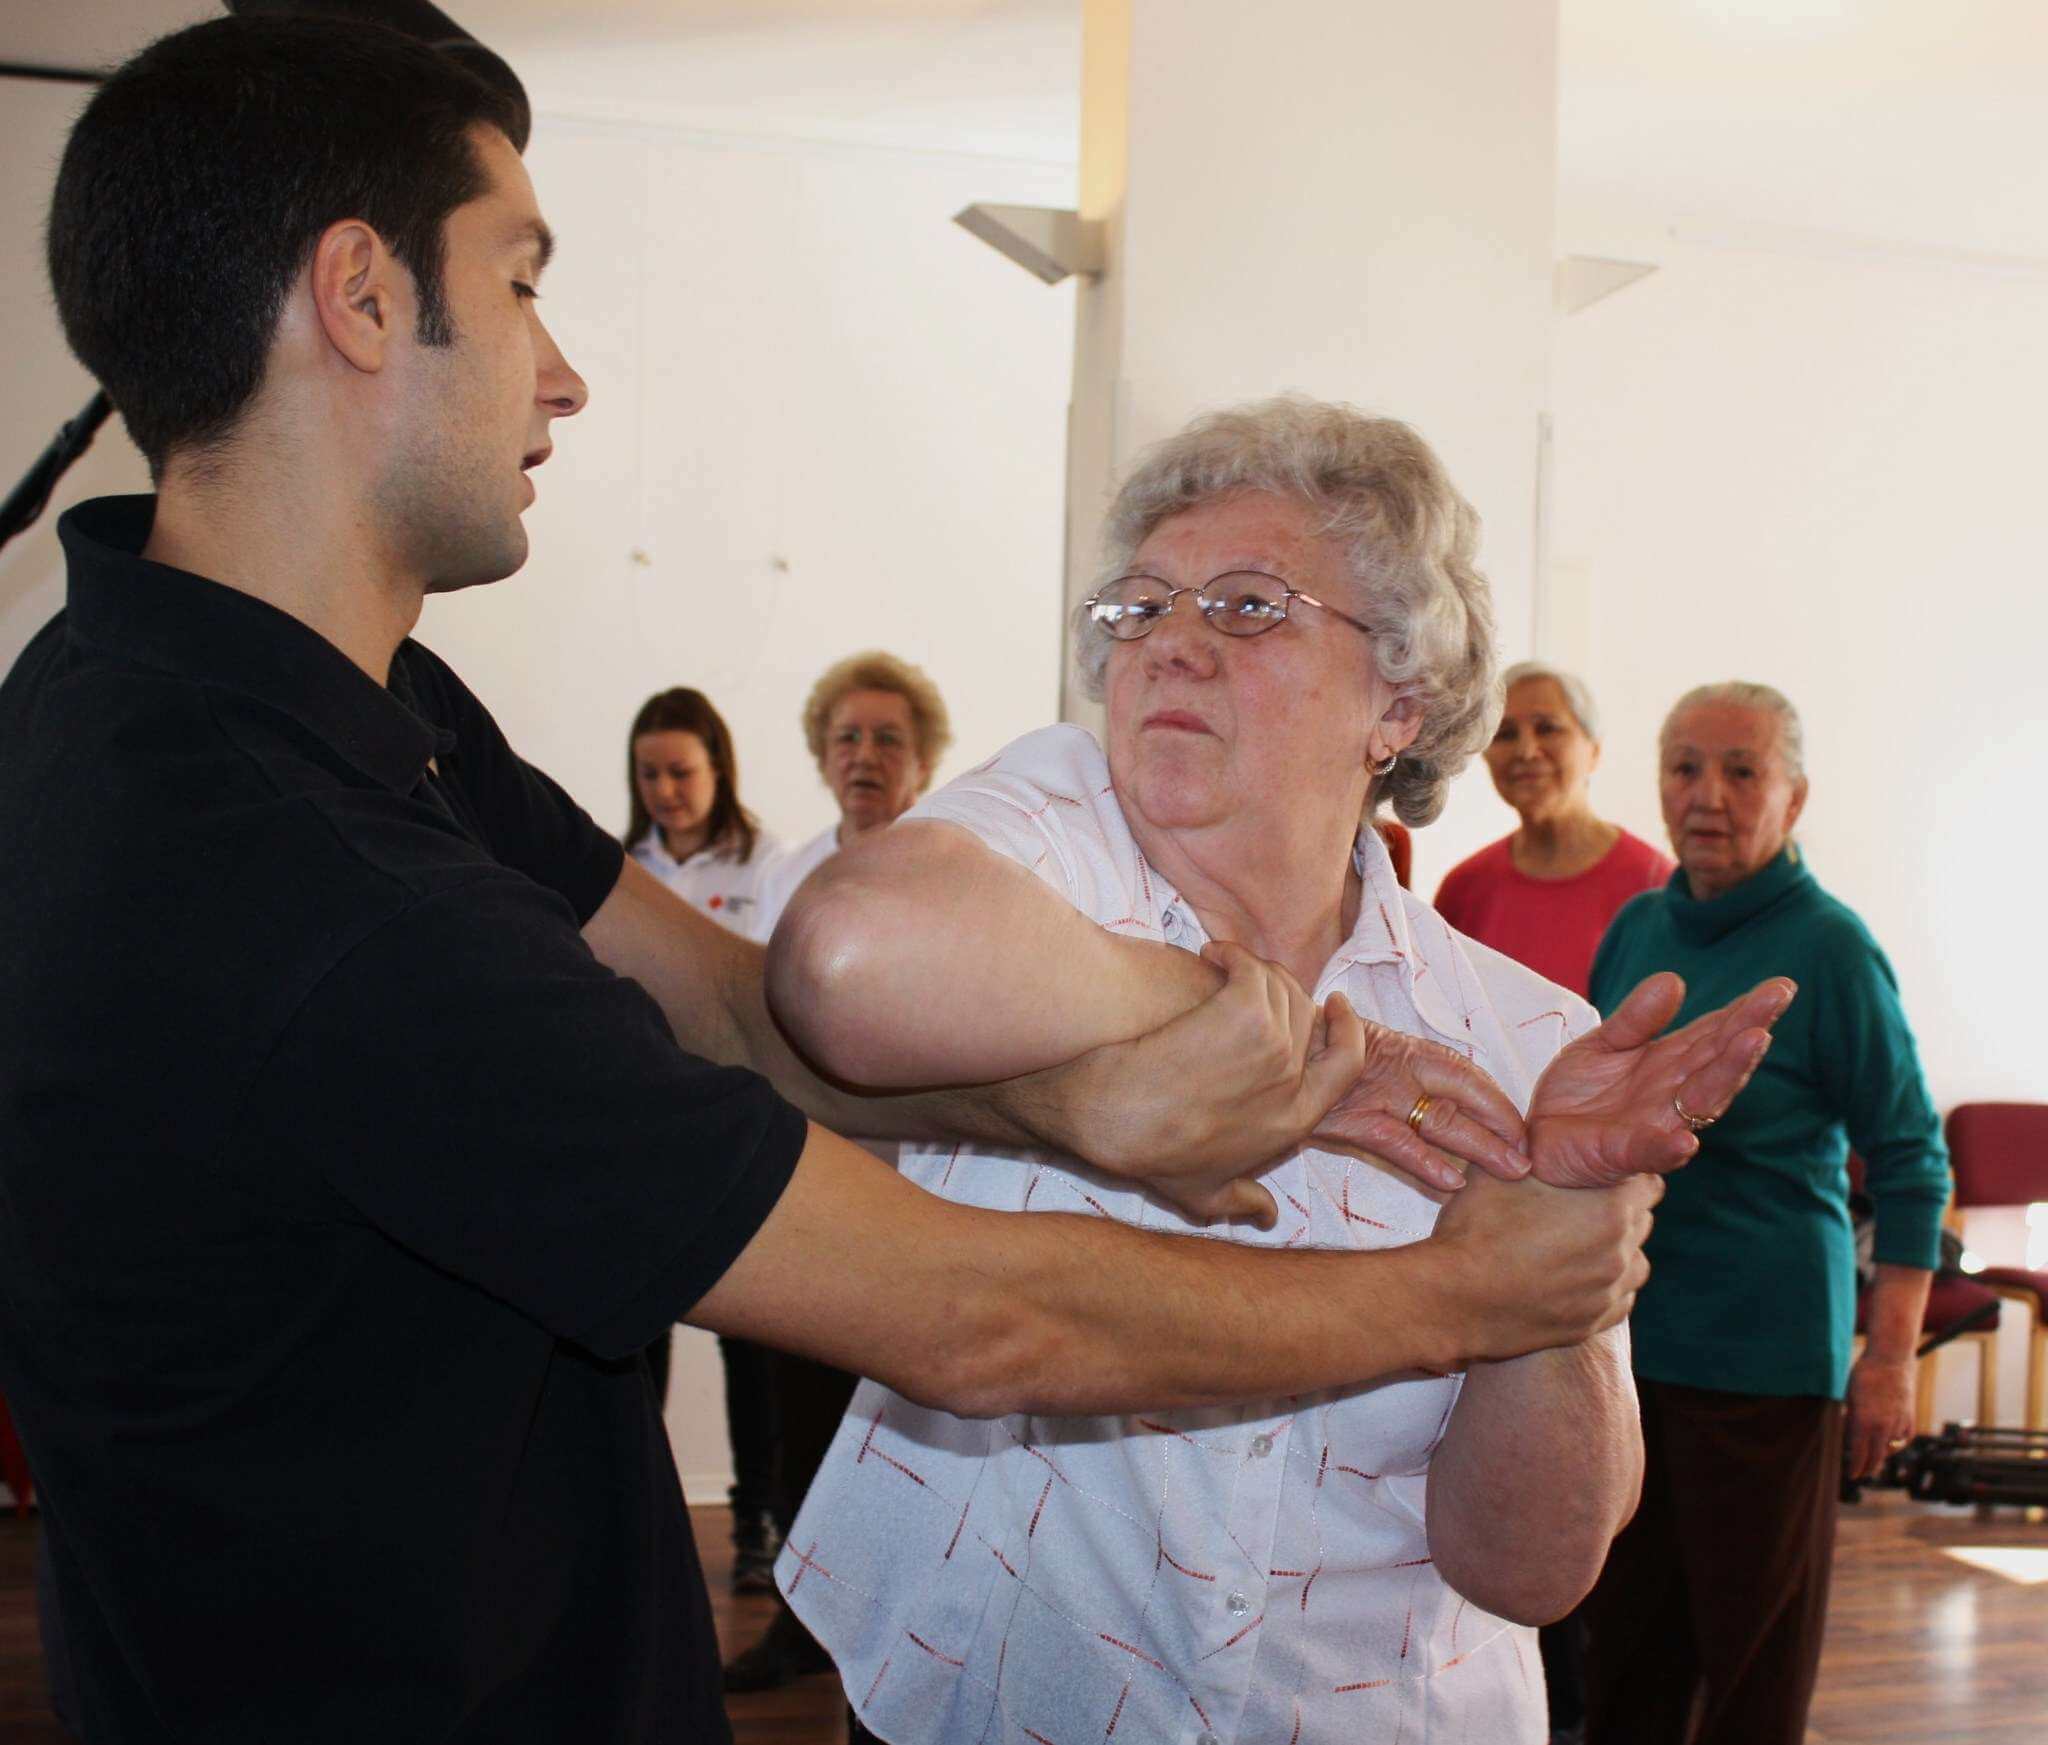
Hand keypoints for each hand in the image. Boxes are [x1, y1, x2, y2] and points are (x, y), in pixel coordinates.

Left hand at [1068, 941, 1368, 1227]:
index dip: (1346, 1029)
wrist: (1111, 1117)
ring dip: (1251, 968)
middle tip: (1254, 977)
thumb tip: (1268, 1218)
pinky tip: (1208, 955)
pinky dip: (1231, 955)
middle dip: (1286, 991)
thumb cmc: (1149, 1154)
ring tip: (1221, 964)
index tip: (1334, 1005)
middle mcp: (1292, 1081)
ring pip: (1280, 984)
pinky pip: (1251, 968)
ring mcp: (1272, 1044)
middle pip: (1308, 1014)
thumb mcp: (1205, 1193)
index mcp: (1295, 1121)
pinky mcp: (1242, 1011)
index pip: (1347, 1064)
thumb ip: (1243, 1201)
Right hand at [1310, 1027, 1528, 1194]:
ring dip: (1480, 1148)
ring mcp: (1376, 1092)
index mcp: (1408, 1052)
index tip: (1525, 1134)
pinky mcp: (1349, 1116)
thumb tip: (1435, 1112)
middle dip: (1502, 1131)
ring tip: (1512, 1173)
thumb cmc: (1315, 1052)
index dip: (1500, 1105)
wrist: (1266, 1043)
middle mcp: (1400, 1068)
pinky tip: (1451, 1183)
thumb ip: (1396, 1079)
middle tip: (1532, 1162)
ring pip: (1441, 1120)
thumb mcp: (1362, 1057)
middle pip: (1465, 1099)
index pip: (1469, 1077)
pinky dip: (1425, 1161)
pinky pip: (1395, 1141)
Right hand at [1431, 1169, 1661, 1363]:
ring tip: (1573, 1245)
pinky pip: (1615, 1299)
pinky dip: (1601, 1287)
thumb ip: (1534, 1149)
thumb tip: (1544, 1132)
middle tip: (1577, 1207)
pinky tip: (1568, 1277)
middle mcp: (1620, 1253)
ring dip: (1613, 1251)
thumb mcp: (1499, 1170)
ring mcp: (1608, 1294)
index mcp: (1609, 1209)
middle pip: (1641, 1222)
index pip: (1649, 1183)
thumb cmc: (1476, 1230)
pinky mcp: (1592, 1324)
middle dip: (1617, 1211)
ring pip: (1632, 1263)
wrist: (1453, 1300)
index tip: (1600, 1176)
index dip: (1625, 1175)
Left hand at [1524, 973, 1795, 1188]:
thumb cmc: (1578, 1095)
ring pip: (1700, 1101)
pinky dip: (1668, 1148)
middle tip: (1777, 1000)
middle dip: (1749, 1031)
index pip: (1715, 1033)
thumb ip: (1637, 1018)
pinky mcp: (1623, 1155)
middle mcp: (1673, 1094)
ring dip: (1727, 1074)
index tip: (1781, 986)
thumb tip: (1674, 979)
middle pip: (1718, 1061)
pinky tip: (1686, 1142)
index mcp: (1670, 1063)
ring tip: (1753, 1041)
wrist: (1536, 1139)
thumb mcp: (1603, 1044)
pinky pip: (1649, 1151)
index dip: (1746, 1011)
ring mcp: (1654, 1125)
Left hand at [1844, 1353, 1915, 1479]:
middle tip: (1862, 1473)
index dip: (1855, 1466)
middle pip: (1876, 1456)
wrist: (1891, 1360)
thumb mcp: (1850, 1396)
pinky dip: (1897, 1445)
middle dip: (1868, 1467)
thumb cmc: (1864, 1375)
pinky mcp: (1910, 1418)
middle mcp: (1883, 1427)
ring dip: (1882, 1456)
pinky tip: (1890, 1446)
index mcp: (1865, 1422)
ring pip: (1891, 1449)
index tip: (1852, 1476)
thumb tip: (1850, 1436)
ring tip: (1874, 1461)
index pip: (1859, 1453)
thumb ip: (1851, 1419)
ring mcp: (1899, 1423)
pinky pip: (1904, 1439)